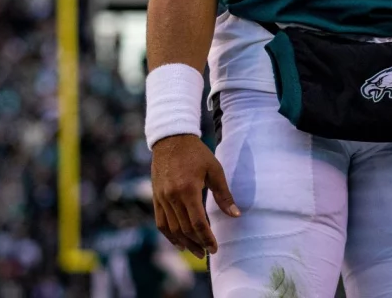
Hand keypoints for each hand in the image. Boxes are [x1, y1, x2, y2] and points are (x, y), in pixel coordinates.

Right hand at [151, 135, 238, 258]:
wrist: (171, 139)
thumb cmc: (196, 153)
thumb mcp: (215, 170)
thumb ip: (224, 194)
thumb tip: (235, 214)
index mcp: (188, 189)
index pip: (197, 223)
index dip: (207, 238)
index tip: (214, 248)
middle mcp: (172, 196)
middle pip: (184, 229)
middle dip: (197, 243)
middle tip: (208, 252)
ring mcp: (161, 198)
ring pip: (172, 228)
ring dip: (184, 243)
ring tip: (196, 251)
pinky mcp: (155, 197)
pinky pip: (161, 222)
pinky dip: (169, 235)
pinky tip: (178, 242)